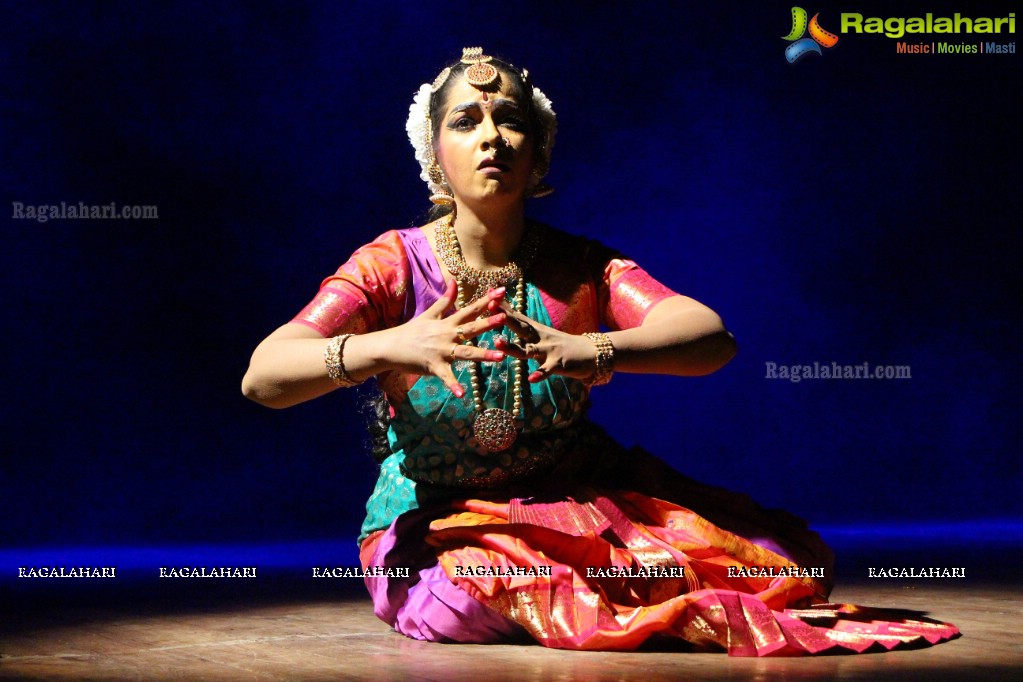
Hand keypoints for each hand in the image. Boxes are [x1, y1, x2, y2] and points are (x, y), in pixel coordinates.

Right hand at [380, 279, 507, 396]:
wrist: (390, 346)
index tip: (502, 291)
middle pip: (471, 328)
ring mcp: (441, 351)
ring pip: (466, 353)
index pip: (470, 309)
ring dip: (483, 355)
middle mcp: (447, 335)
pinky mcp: (434, 366)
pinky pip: (446, 377)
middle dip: (488, 323)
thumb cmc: (411, 331)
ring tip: (500, 357)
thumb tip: (454, 281)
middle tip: (504, 317)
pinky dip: (453, 385)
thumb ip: (445, 300)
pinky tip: (462, 394)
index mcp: (448, 323)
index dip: (486, 300)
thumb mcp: (429, 314)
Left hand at [493, 302, 597, 382]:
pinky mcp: (559, 364)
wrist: (591, 353)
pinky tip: (531, 378)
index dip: (504, 308)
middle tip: (490, 308)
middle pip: (520, 327)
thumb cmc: (563, 345)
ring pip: (528, 349)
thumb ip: (527, 330)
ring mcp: (550, 350)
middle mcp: (541, 338)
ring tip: (497, 342)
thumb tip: (510, 320)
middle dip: (504, 318)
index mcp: (537, 331)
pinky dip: (540, 374)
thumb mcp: (544, 334)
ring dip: (512, 346)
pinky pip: (547, 370)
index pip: (518, 317)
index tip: (489, 297)